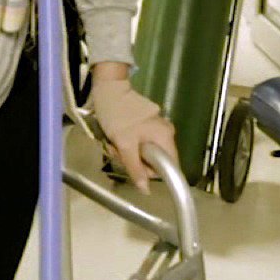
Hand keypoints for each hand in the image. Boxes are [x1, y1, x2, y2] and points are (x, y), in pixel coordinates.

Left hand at [89, 73, 178, 192]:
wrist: (109, 89)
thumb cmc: (118, 116)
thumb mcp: (125, 145)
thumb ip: (136, 168)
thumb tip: (146, 190)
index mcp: (166, 136)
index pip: (170, 166)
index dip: (153, 172)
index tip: (136, 167)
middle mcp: (166, 132)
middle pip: (156, 160)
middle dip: (136, 161)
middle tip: (120, 153)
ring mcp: (157, 127)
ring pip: (146, 152)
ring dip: (129, 153)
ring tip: (115, 144)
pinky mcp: (147, 124)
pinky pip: (142, 142)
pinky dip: (129, 144)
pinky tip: (117, 138)